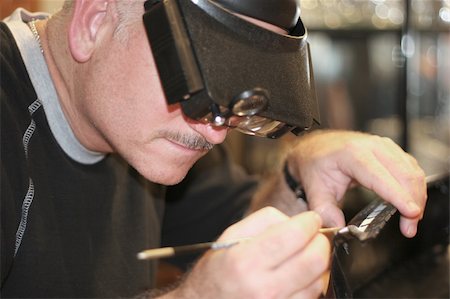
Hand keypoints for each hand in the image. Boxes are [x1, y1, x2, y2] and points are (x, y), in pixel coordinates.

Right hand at [169, 207, 330, 298]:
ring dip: (319, 264)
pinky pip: (313, 298)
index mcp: (246, 261)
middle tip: (315, 235)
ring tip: (306, 255)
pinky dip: (313, 283)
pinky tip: (302, 275)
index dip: (309, 222)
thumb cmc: (218, 270)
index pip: (294, 236)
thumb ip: (265, 220)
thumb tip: (297, 220)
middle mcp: (262, 288)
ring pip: (318, 282)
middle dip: (321, 241)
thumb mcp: (230, 236)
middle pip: (314, 260)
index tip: (312, 219)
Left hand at [285, 130, 426, 237]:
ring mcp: (383, 146)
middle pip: (403, 173)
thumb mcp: (314, 189)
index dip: (398, 195)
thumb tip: (338, 227)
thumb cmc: (315, 164)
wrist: (315, 148)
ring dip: (417, 197)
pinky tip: (410, 204)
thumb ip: (325, 210)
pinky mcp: (390, 150)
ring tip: (410, 221)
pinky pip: (411, 168)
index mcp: (351, 154)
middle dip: (412, 202)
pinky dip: (415, 187)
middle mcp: (371, 146)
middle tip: (409, 227)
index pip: (380, 176)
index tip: (411, 213)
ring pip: (412, 170)